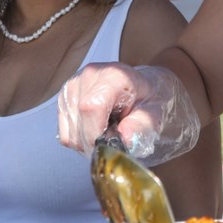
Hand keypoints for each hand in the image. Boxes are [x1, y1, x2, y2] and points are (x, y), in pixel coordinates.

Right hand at [57, 63, 200, 163]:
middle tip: (117, 141)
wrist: (146, 87)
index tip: (111, 147)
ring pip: (70, 132)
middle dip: (96, 143)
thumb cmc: (153, 99)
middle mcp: (89, 75)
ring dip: (89, 142)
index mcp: (114, 74)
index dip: (97, 134)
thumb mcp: (157, 112)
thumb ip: (143, 124)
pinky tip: (98, 130)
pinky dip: (80, 140)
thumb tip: (125, 139)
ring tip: (110, 132)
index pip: (91, 106)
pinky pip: (65, 133)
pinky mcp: (65, 98)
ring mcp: (73, 85)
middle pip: (79, 122)